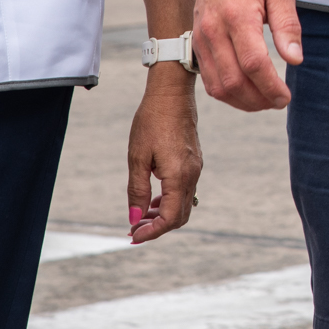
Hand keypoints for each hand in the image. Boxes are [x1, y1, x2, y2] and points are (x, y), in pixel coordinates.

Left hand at [126, 70, 202, 242]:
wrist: (172, 94)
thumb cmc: (152, 121)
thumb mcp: (137, 157)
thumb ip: (137, 190)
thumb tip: (135, 217)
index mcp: (179, 176)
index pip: (170, 218)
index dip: (152, 232)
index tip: (132, 235)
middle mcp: (192, 175)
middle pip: (180, 216)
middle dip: (157, 227)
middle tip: (134, 228)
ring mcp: (195, 168)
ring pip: (184, 204)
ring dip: (163, 215)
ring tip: (141, 214)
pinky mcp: (194, 161)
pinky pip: (185, 190)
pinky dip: (170, 200)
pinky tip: (154, 197)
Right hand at [189, 0, 302, 110]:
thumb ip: (288, 26)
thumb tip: (295, 60)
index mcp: (238, 15)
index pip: (254, 64)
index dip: (271, 87)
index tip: (287, 96)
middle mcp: (214, 29)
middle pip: (234, 81)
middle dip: (259, 100)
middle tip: (279, 101)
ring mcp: (200, 37)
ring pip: (218, 86)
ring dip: (242, 102)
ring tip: (265, 100)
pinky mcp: (196, 42)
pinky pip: (208, 78)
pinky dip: (227, 92)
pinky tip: (247, 91)